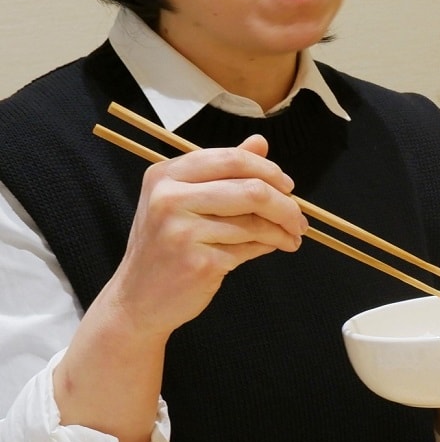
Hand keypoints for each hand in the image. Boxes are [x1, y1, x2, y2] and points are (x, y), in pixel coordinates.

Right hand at [109, 135, 306, 337]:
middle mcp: (169, 198)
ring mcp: (181, 231)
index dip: (268, 170)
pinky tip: (275, 247)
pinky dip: (270, 245)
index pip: (232, 159)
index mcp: (166, 175)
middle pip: (251, 189)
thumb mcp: (184, 200)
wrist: (138, 300)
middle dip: (286, 204)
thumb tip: (261, 142)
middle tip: (299, 217)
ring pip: (255, 221)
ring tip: (292, 236)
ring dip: (284, 229)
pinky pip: (250, 247)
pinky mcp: (198, 261)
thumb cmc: (167, 246)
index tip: (288, 186)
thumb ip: (223, 171)